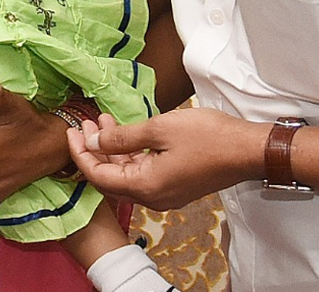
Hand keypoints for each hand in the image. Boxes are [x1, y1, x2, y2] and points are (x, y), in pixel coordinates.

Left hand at [68, 108, 267, 210]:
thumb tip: (94, 142)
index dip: (80, 154)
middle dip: (94, 149)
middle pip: (110, 178)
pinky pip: (142, 173)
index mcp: (145, 186)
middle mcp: (152, 197)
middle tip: (85, 122)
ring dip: (113, 149)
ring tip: (103, 120)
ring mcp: (165, 194)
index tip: (71, 131)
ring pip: (126, 174)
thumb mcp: (159, 129)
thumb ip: (123, 137)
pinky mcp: (175, 186)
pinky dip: (130, 154)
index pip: (98, 176)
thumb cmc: (206, 137)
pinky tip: (127, 133)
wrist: (247, 150)